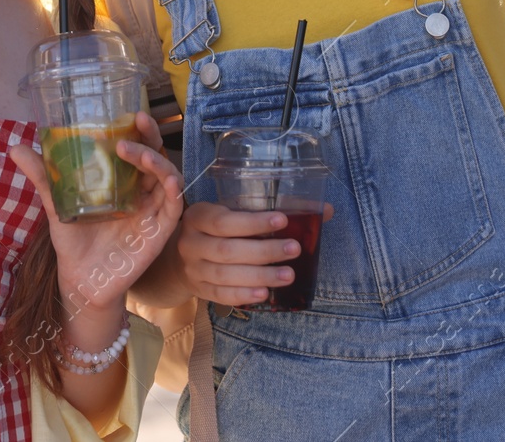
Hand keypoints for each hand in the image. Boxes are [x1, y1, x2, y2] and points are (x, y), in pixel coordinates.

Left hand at [9, 112, 184, 315]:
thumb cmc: (73, 240)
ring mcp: (152, 211)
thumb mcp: (56, 204)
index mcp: (122, 181)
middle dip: (150, 136)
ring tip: (138, 153)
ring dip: (158, 161)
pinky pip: (173, 208)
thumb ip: (43, 176)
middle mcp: (142, 192)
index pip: (137, 147)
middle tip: (137, 121)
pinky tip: (167, 182)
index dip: (139, 129)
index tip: (131, 112)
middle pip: (156, 156)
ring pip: (167, 178)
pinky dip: (173, 192)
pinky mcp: (158, 233)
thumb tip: (15, 147)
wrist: (79, 280)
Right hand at [173, 200, 333, 305]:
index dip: (254, 222)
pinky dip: (244, 295)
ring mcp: (193, 269)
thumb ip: (269, 210)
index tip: (283, 221)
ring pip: (226, 275)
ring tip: (289, 275)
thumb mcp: (231, 211)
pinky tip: (266, 293)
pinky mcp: (199, 290)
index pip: (224, 221)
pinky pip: (221, 295)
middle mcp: (191, 242)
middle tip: (294, 250)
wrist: (179, 257)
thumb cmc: (216, 229)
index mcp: (198, 216)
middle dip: (264, 251)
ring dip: (260, 275)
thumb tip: (324, 210)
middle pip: (228, 250)